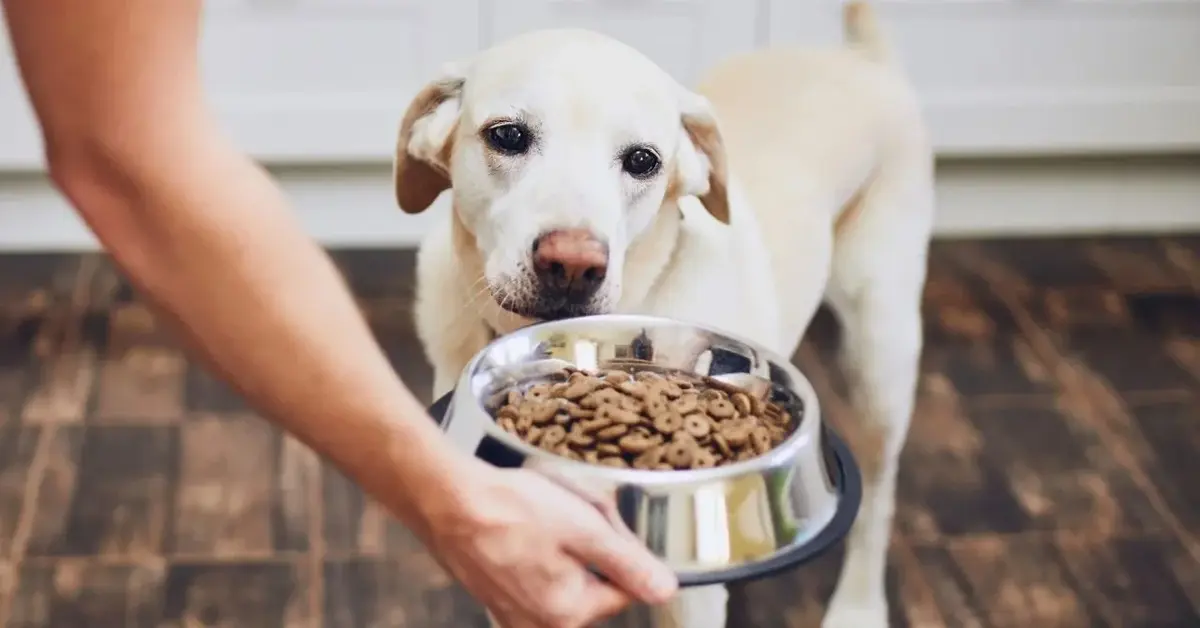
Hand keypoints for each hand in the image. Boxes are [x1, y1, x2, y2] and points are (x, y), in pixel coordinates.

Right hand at [416, 463, 677, 627]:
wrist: (446, 499)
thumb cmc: (510, 510)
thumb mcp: (585, 528)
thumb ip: (628, 563)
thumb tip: (665, 589)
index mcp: (568, 613)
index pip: (625, 588)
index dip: (620, 547)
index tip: (601, 521)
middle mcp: (539, 623)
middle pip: (593, 582)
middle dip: (589, 544)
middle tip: (570, 510)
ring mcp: (512, 612)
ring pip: (563, 575)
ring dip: (562, 543)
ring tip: (542, 513)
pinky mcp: (494, 595)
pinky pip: (533, 573)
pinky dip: (535, 546)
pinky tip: (522, 523)